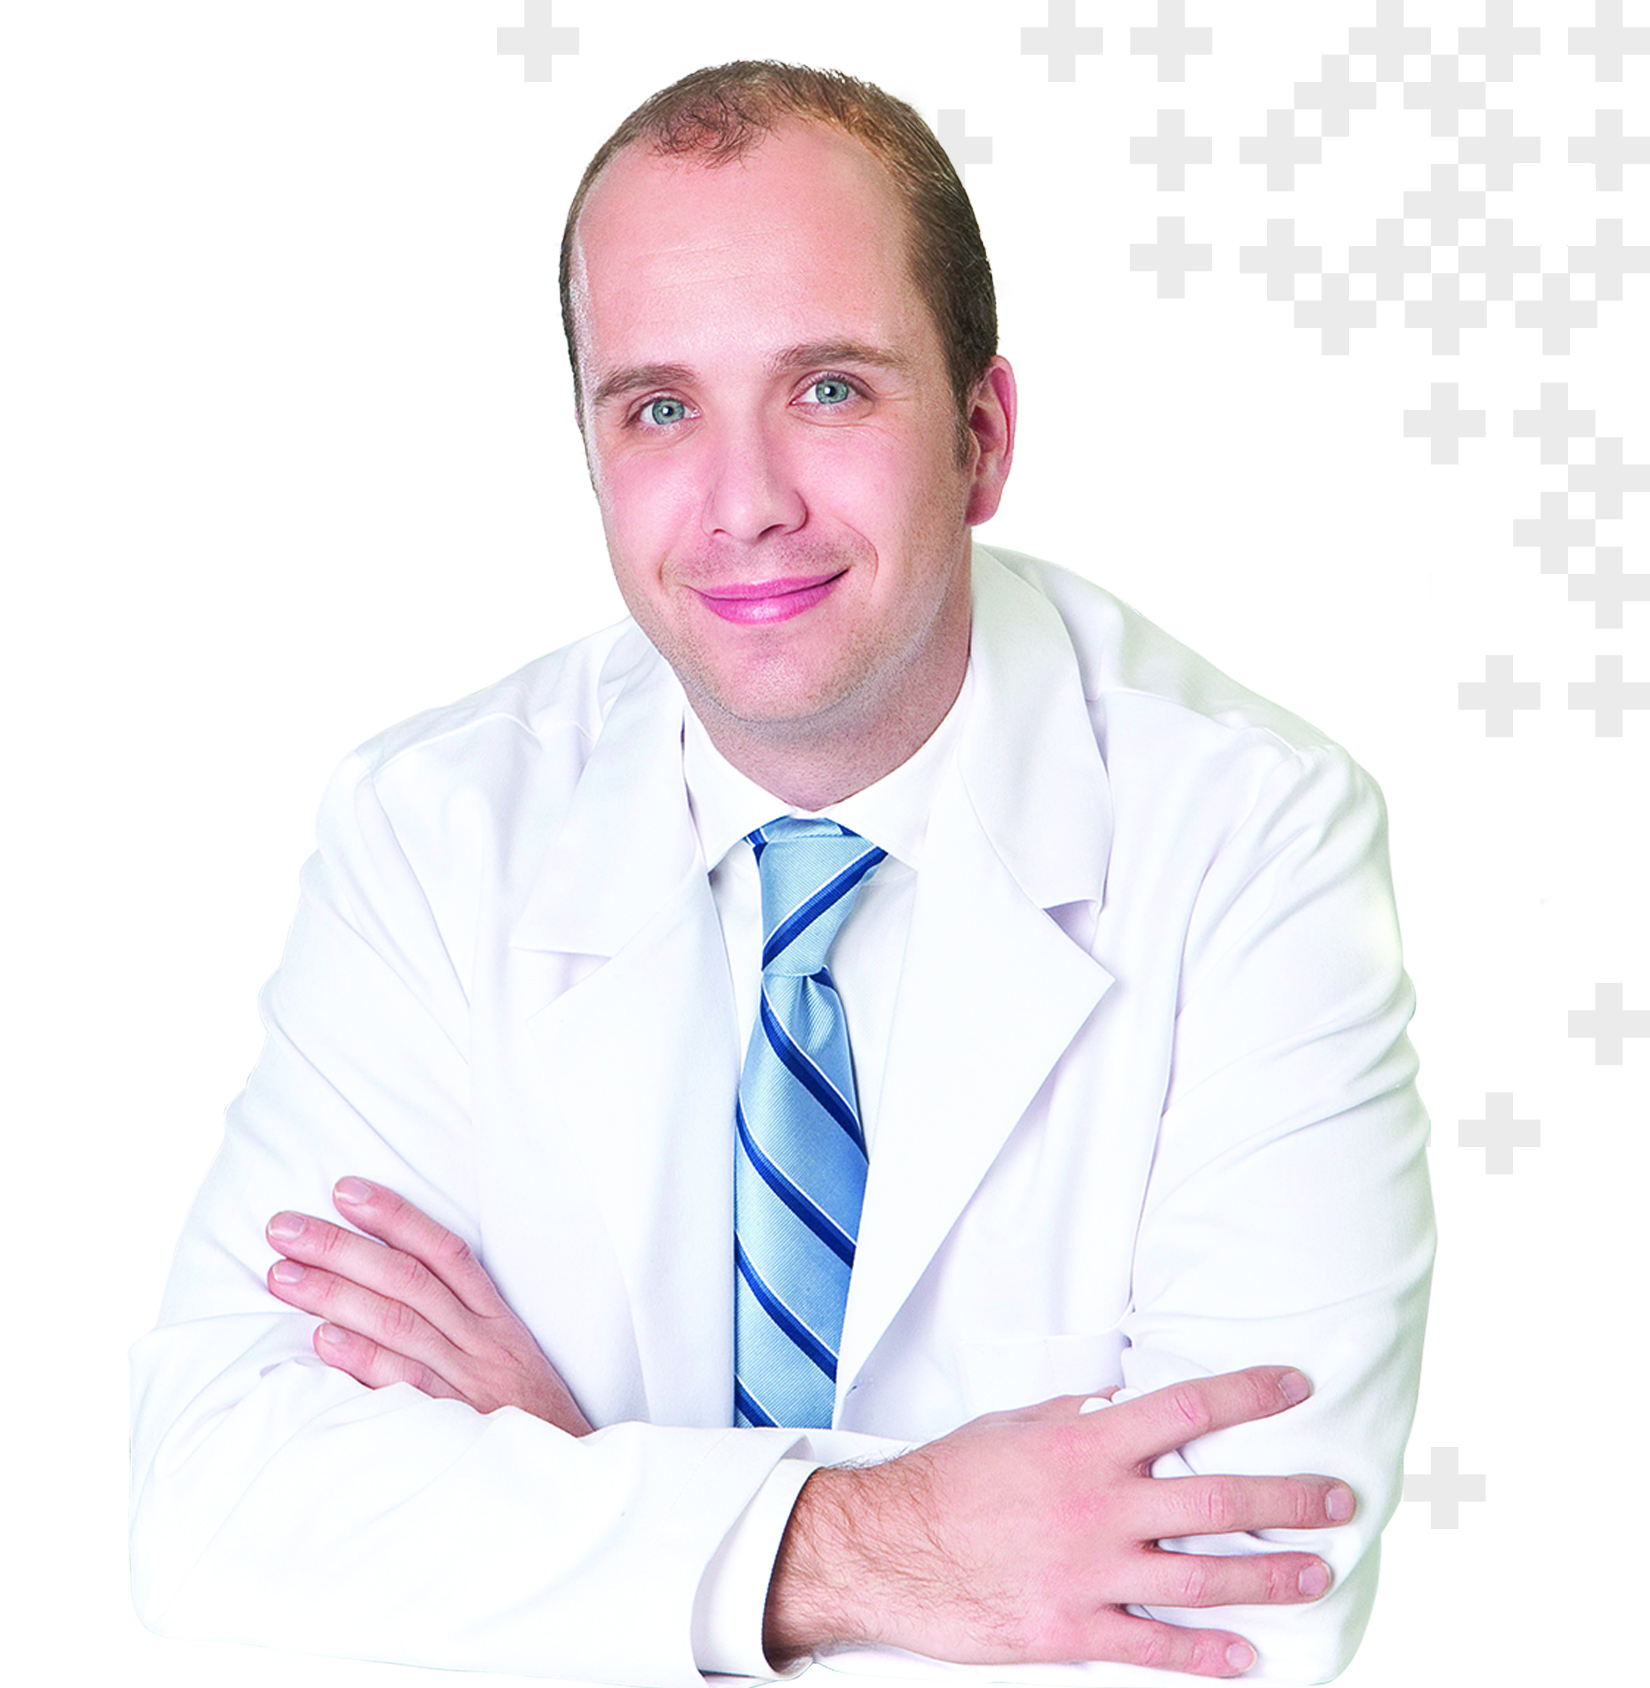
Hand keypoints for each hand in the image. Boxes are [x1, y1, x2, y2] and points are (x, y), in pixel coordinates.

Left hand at [265, 1177, 592, 1436]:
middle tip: (285, 1228)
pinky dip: (364, 1360)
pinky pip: (405, 1384)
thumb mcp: (506, 1356)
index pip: (443, 1251)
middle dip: (342, 1247)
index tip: (345, 1190)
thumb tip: (382, 1288)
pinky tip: (322, 1340)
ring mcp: (467, 1380)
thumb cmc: (527, 1414)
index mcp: (494, 1317)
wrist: (571, 1471)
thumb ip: (458, 1323)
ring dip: (336, 1294)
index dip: (395, 1216)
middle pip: (408, 1278)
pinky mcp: (453, 1424)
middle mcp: (481, 1339)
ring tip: (282, 1275)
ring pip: (399, 1322)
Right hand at [764, 1365, 1350, 1677]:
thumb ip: (1073, 1418)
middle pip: (1217, 1500)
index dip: (1248, 1394)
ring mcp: (1089, 1572)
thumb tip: (1117, 1404)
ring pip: (1202, 1577)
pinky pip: (1154, 1647)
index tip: (1297, 1385)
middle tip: (1341, 1498)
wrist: (888, 1547)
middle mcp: (1098, 1504)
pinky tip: (1250, 1658)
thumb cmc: (949, 1478)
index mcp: (1084, 1443)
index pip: (1186, 1409)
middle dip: (1289, 1499)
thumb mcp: (1012, 1426)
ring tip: (1317, 1572)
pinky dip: (1207, 1655)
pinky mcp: (1071, 1630)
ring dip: (1269, 1577)